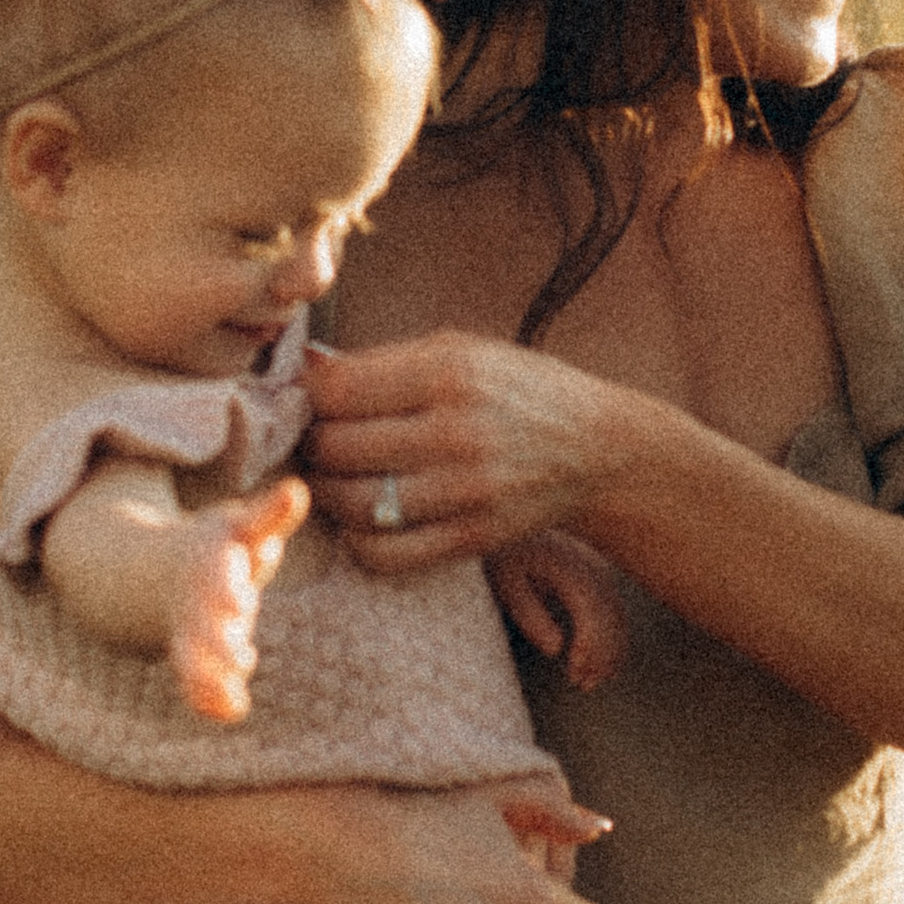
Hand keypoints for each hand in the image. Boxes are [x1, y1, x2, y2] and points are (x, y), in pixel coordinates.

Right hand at [167, 478, 307, 724]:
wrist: (155, 573)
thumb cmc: (217, 546)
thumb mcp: (239, 526)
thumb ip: (269, 514)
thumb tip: (297, 490)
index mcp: (209, 564)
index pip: (216, 577)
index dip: (226, 590)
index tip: (241, 604)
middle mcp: (196, 602)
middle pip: (204, 625)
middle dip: (220, 644)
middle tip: (243, 661)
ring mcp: (189, 632)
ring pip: (191, 660)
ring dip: (209, 679)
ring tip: (232, 700)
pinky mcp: (190, 657)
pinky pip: (193, 683)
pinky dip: (207, 700)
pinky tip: (232, 711)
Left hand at [303, 334, 630, 570]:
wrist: (596, 450)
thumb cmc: (520, 391)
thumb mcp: (462, 349)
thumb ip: (384, 360)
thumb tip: (306, 371)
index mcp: (450, 372)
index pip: (338, 390)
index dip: (308, 398)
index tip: (312, 403)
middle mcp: (457, 431)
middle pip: (337, 447)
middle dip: (314, 445)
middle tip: (318, 442)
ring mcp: (465, 490)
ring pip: (352, 503)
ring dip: (328, 494)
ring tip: (336, 478)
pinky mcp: (473, 537)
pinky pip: (384, 553)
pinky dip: (359, 540)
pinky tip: (366, 519)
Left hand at [487, 530, 630, 690]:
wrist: (515, 523)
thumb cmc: (507, 557)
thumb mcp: (506, 584)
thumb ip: (529, 615)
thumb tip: (556, 649)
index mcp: (570, 567)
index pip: (592, 611)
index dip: (589, 646)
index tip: (574, 671)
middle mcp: (593, 569)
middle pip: (611, 618)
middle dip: (600, 656)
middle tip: (580, 684)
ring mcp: (602, 573)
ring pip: (619, 619)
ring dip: (609, 654)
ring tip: (587, 682)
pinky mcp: (602, 580)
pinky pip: (618, 614)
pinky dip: (614, 642)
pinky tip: (603, 666)